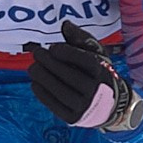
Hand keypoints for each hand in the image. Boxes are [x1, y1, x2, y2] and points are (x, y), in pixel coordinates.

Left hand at [26, 19, 140, 130]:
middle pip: (70, 75)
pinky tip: (35, 83)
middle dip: (49, 63)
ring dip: (43, 77)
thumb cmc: (97, 73)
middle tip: (37, 54)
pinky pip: (54, 105)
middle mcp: (97, 90)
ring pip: (60, 91)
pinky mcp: (74, 118)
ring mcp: (85, 106)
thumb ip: (80, 39)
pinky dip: (42, 93)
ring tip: (33, 68)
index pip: (86, 62)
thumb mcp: (95, 54)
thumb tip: (65, 25)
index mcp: (103, 72)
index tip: (52, 47)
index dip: (67, 53)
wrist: (110, 105)